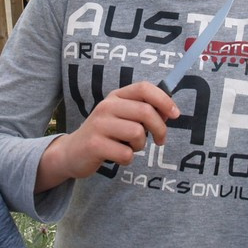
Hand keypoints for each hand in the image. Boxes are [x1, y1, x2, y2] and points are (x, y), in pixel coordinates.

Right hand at [35, 82, 178, 191]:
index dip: (164, 99)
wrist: (72, 152)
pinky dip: (127, 159)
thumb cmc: (105, 134)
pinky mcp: (94, 144)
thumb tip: (171, 111)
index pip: (144, 88)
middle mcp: (106, 106)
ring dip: (140, 145)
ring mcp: (99, 125)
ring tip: (129, 147)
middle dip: (160, 129)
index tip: (176, 114)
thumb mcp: (122, 117)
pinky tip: (117, 156)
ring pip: (137, 133)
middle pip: (146, 112)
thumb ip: (144, 111)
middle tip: (159, 140)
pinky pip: (126, 154)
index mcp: (116, 96)